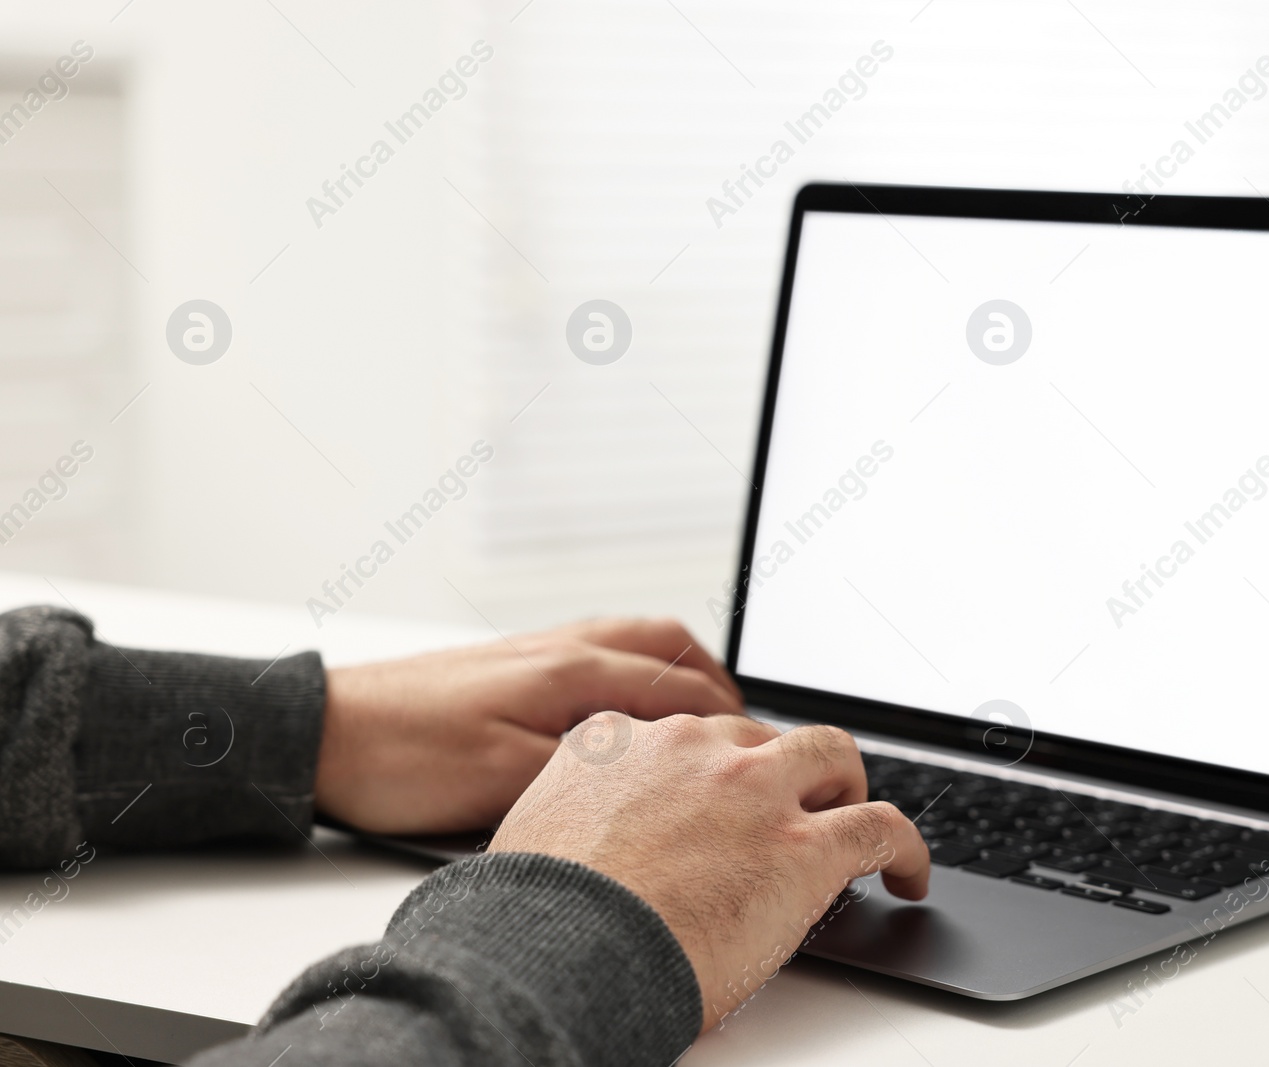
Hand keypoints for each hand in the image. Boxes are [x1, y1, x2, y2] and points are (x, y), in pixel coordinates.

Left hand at [314, 618, 742, 834]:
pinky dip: (637, 669)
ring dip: (681, 669)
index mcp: (570, 674)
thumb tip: (656, 781)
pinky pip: (599, 650)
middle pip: (668, 646)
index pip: (681, 691)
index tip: (768, 753)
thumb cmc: (404, 758)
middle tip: (748, 728)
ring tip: (704, 713)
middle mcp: (560, 649)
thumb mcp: (503, 786)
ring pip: (635, 640)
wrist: (327, 733)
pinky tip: (627, 707)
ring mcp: (536, 650)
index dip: (734, 725)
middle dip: (719, 685)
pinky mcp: (512, 664)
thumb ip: (587, 775)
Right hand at [489, 713, 930, 1031]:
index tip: (723, 787)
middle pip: (762, 735)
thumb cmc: (539, 916)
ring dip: (845, 784)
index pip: (689, 731)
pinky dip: (907, 847)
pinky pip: (882, 827)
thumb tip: (585, 840)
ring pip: (831, 755)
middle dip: (781, 766)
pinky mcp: (802, 847)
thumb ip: (575, 812)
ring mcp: (753, 791)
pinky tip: (909, 873)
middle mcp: (693, 749)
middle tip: (792, 803)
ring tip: (854, 817)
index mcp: (621, 741)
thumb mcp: (535, 830)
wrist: (558, 951)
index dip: (715, 763)